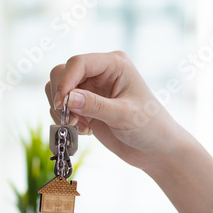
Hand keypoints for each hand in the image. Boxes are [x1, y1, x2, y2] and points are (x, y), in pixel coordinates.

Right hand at [46, 51, 185, 170]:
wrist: (155, 149)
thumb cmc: (150, 128)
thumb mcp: (124, 116)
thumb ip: (95, 106)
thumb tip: (67, 98)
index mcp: (114, 64)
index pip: (78, 63)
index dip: (66, 81)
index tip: (60, 104)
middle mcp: (100, 72)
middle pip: (62, 72)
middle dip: (60, 96)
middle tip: (71, 119)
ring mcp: (91, 88)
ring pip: (57, 88)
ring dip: (60, 109)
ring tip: (79, 126)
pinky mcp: (85, 105)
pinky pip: (61, 105)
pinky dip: (64, 118)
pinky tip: (84, 130)